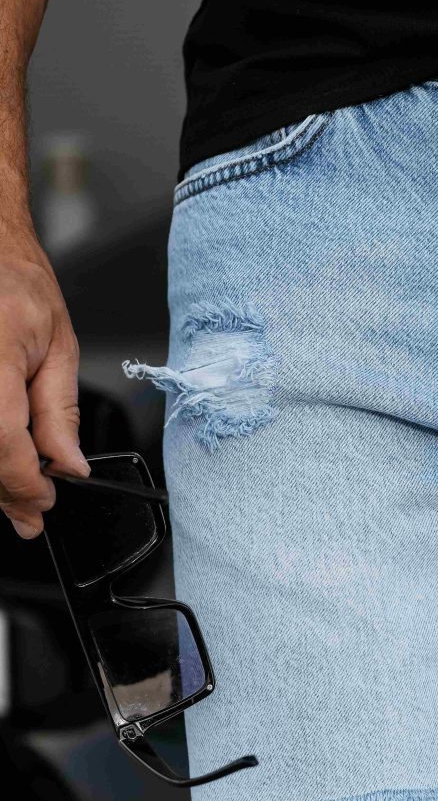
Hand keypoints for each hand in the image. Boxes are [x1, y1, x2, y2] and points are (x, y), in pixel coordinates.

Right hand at [0, 228, 88, 537]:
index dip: (25, 483)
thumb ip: (59, 413)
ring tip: (18, 490)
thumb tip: (68, 466)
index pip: (3, 440)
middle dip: (6, 490)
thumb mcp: (57, 347)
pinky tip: (1, 460)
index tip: (44, 503)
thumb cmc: (17, 287)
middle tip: (31, 513)